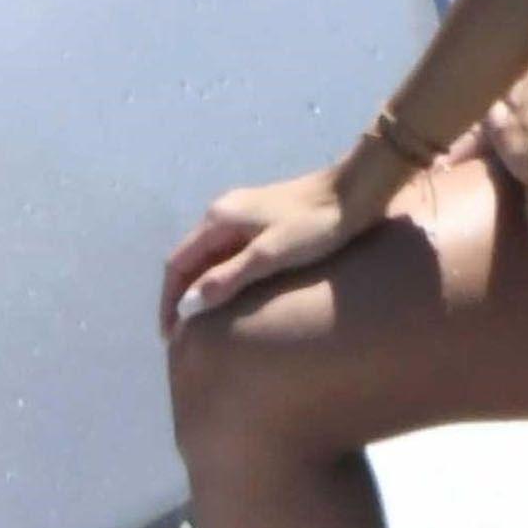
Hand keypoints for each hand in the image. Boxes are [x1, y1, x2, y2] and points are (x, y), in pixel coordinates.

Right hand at [161, 162, 390, 330]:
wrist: (357, 190)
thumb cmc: (316, 226)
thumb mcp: (269, 256)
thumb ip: (227, 279)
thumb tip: (186, 307)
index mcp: (218, 219)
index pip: (177, 264)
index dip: (170, 301)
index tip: (171, 336)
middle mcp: (223, 212)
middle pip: (190, 259)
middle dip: (181, 296)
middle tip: (182, 336)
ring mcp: (244, 213)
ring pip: (210, 255)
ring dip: (201, 286)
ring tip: (203, 322)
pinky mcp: (264, 219)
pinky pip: (229, 251)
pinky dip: (222, 275)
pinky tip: (233, 295)